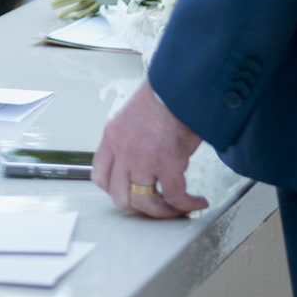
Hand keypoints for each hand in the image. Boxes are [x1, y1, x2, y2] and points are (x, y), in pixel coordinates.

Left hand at [91, 80, 207, 218]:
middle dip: (139, 206)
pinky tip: (196, 202)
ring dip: (163, 210)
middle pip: (120, 195)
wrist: (181, 86)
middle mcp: (122, 151)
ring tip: (177, 208)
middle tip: (155, 205)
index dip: (114, 190)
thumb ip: (133, 139)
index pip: (99, 176)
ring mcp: (142, 160)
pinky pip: (174, 197)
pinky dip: (186, 204)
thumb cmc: (164, 96)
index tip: (128, 193)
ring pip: (144, 202)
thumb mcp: (134, 117)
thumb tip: (146, 157)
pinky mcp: (167, 165)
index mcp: (112, 137)